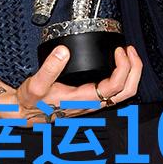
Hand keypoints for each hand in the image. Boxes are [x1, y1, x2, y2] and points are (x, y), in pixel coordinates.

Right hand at [16, 44, 142, 121]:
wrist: (28, 113)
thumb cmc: (33, 102)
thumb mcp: (36, 84)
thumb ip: (49, 69)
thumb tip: (63, 51)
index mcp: (84, 99)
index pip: (114, 86)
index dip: (122, 67)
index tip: (118, 51)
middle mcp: (93, 103)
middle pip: (127, 92)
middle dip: (135, 69)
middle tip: (130, 50)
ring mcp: (95, 102)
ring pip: (124, 92)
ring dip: (131, 73)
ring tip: (127, 54)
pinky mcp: (92, 99)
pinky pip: (116, 90)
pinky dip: (123, 75)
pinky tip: (117, 63)